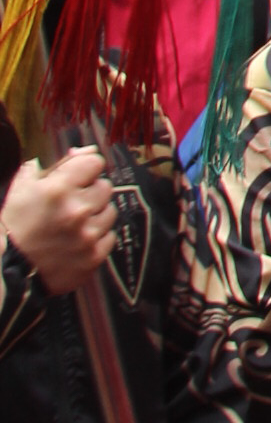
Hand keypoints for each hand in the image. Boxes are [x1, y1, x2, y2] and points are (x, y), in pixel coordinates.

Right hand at [2, 147, 116, 294]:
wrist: (8, 271)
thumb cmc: (15, 227)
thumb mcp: (22, 189)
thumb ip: (49, 165)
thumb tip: (81, 150)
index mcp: (58, 190)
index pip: (95, 162)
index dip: (86, 168)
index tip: (79, 176)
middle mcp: (77, 211)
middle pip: (105, 186)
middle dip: (90, 192)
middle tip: (73, 203)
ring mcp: (87, 235)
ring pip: (110, 211)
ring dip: (96, 215)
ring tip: (75, 224)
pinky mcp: (94, 257)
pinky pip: (110, 237)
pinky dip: (97, 238)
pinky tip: (78, 240)